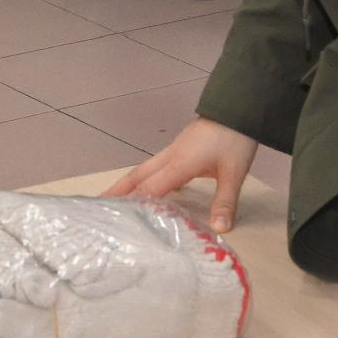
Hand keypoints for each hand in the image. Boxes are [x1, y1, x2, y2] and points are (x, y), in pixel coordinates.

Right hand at [108, 118, 257, 235]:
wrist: (238, 108)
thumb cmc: (234, 139)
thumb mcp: (233, 173)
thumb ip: (224, 202)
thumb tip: (219, 229)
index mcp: (179, 164)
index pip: (150, 188)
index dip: (134, 204)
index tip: (119, 221)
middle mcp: (170, 157)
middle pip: (137, 175)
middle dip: (118, 191)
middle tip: (99, 206)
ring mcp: (174, 151)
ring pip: (144, 169)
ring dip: (129, 184)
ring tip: (116, 199)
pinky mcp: (181, 148)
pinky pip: (156, 166)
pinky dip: (147, 178)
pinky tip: (153, 190)